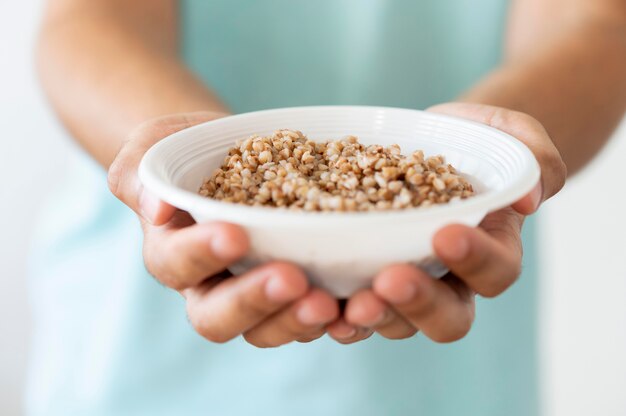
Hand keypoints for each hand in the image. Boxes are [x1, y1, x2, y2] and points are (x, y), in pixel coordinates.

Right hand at [108, 112, 338, 346]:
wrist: (229, 154)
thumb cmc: (187, 152)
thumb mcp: (153, 148)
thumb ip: (142, 173)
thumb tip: (158, 208)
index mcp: (174, 254)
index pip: (177, 265)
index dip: (202, 255)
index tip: (235, 234)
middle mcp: (212, 286)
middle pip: (221, 317)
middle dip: (256, 302)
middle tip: (292, 280)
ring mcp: (259, 295)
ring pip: (273, 328)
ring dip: (300, 320)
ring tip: (331, 303)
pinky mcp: (301, 291)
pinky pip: (317, 317)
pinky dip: (341, 317)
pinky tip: (363, 304)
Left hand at [326, 103, 566, 343]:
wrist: (428, 142)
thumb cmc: (473, 139)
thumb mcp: (508, 133)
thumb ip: (531, 156)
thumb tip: (529, 196)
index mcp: (491, 249)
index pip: (495, 271)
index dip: (475, 259)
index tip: (445, 233)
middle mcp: (450, 280)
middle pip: (447, 317)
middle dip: (419, 304)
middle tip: (390, 281)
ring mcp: (405, 284)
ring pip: (396, 322)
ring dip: (373, 317)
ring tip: (348, 304)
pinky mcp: (364, 276)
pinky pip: (352, 307)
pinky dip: (335, 312)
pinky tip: (315, 303)